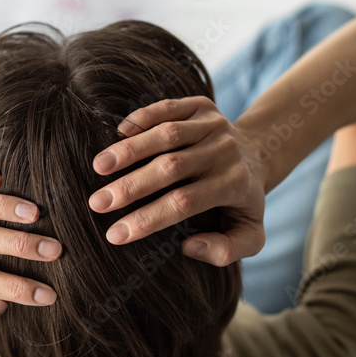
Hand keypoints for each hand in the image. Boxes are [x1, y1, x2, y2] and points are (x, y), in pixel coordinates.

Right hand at [89, 96, 265, 266]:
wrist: (259, 153)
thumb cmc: (243, 201)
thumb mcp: (250, 235)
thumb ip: (226, 250)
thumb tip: (188, 246)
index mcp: (234, 185)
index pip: (184, 203)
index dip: (148, 218)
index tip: (115, 235)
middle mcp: (225, 151)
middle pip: (172, 167)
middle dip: (130, 186)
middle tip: (96, 204)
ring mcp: (214, 124)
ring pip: (167, 135)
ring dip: (129, 150)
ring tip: (98, 167)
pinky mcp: (202, 106)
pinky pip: (168, 108)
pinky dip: (142, 118)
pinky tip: (118, 134)